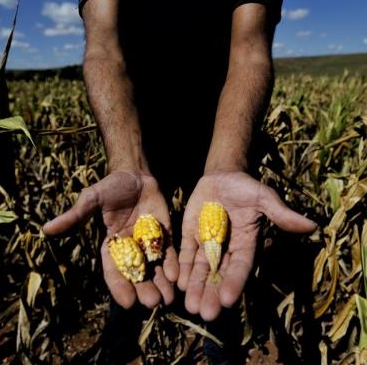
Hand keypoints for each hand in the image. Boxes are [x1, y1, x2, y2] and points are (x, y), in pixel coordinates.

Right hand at [43, 171, 178, 308]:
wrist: (135, 175)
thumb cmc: (111, 186)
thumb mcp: (92, 199)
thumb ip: (75, 215)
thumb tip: (46, 229)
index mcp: (111, 244)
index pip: (113, 269)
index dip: (119, 286)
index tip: (128, 303)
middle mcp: (130, 247)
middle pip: (137, 273)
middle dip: (144, 289)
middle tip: (153, 303)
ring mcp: (147, 242)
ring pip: (154, 267)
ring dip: (161, 283)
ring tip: (168, 298)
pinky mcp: (163, 234)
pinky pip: (168, 252)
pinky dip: (172, 264)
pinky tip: (177, 276)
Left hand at [177, 171, 315, 320]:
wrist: (222, 176)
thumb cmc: (246, 187)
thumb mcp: (264, 197)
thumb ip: (281, 213)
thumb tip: (312, 225)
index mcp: (247, 243)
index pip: (241, 266)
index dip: (235, 282)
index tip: (228, 299)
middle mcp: (227, 248)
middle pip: (219, 274)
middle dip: (212, 293)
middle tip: (206, 314)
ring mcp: (207, 242)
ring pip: (201, 268)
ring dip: (196, 286)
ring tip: (190, 306)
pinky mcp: (191, 234)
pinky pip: (187, 253)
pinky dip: (183, 267)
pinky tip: (178, 282)